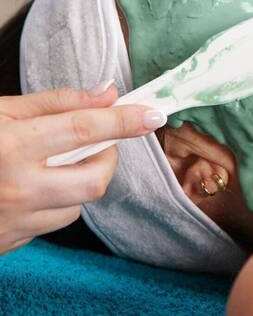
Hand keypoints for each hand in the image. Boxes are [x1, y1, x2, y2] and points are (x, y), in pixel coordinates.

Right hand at [0, 82, 165, 253]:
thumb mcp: (1, 111)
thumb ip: (57, 102)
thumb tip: (108, 93)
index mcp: (11, 146)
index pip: (84, 129)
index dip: (124, 121)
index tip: (154, 114)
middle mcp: (15, 188)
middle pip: (94, 180)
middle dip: (107, 160)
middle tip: (97, 143)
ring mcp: (12, 221)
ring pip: (77, 205)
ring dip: (81, 182)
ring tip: (58, 164)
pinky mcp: (9, 242)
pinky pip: (53, 222)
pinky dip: (58, 202)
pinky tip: (36, 187)